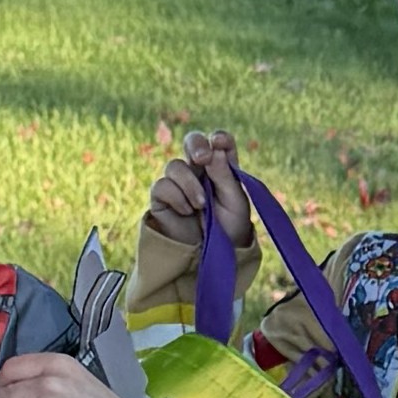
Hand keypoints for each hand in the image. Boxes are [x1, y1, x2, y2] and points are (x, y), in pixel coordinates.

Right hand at [140, 128, 256, 251]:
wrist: (211, 259)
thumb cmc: (229, 229)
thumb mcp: (235, 203)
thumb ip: (225, 175)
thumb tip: (214, 149)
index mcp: (222, 168)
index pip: (219, 143)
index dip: (219, 138)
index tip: (220, 143)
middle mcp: (199, 171)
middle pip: (192, 142)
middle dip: (196, 144)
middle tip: (202, 158)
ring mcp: (179, 184)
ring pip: (175, 165)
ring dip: (189, 183)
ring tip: (200, 205)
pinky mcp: (162, 199)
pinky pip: (162, 185)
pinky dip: (176, 196)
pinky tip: (186, 211)